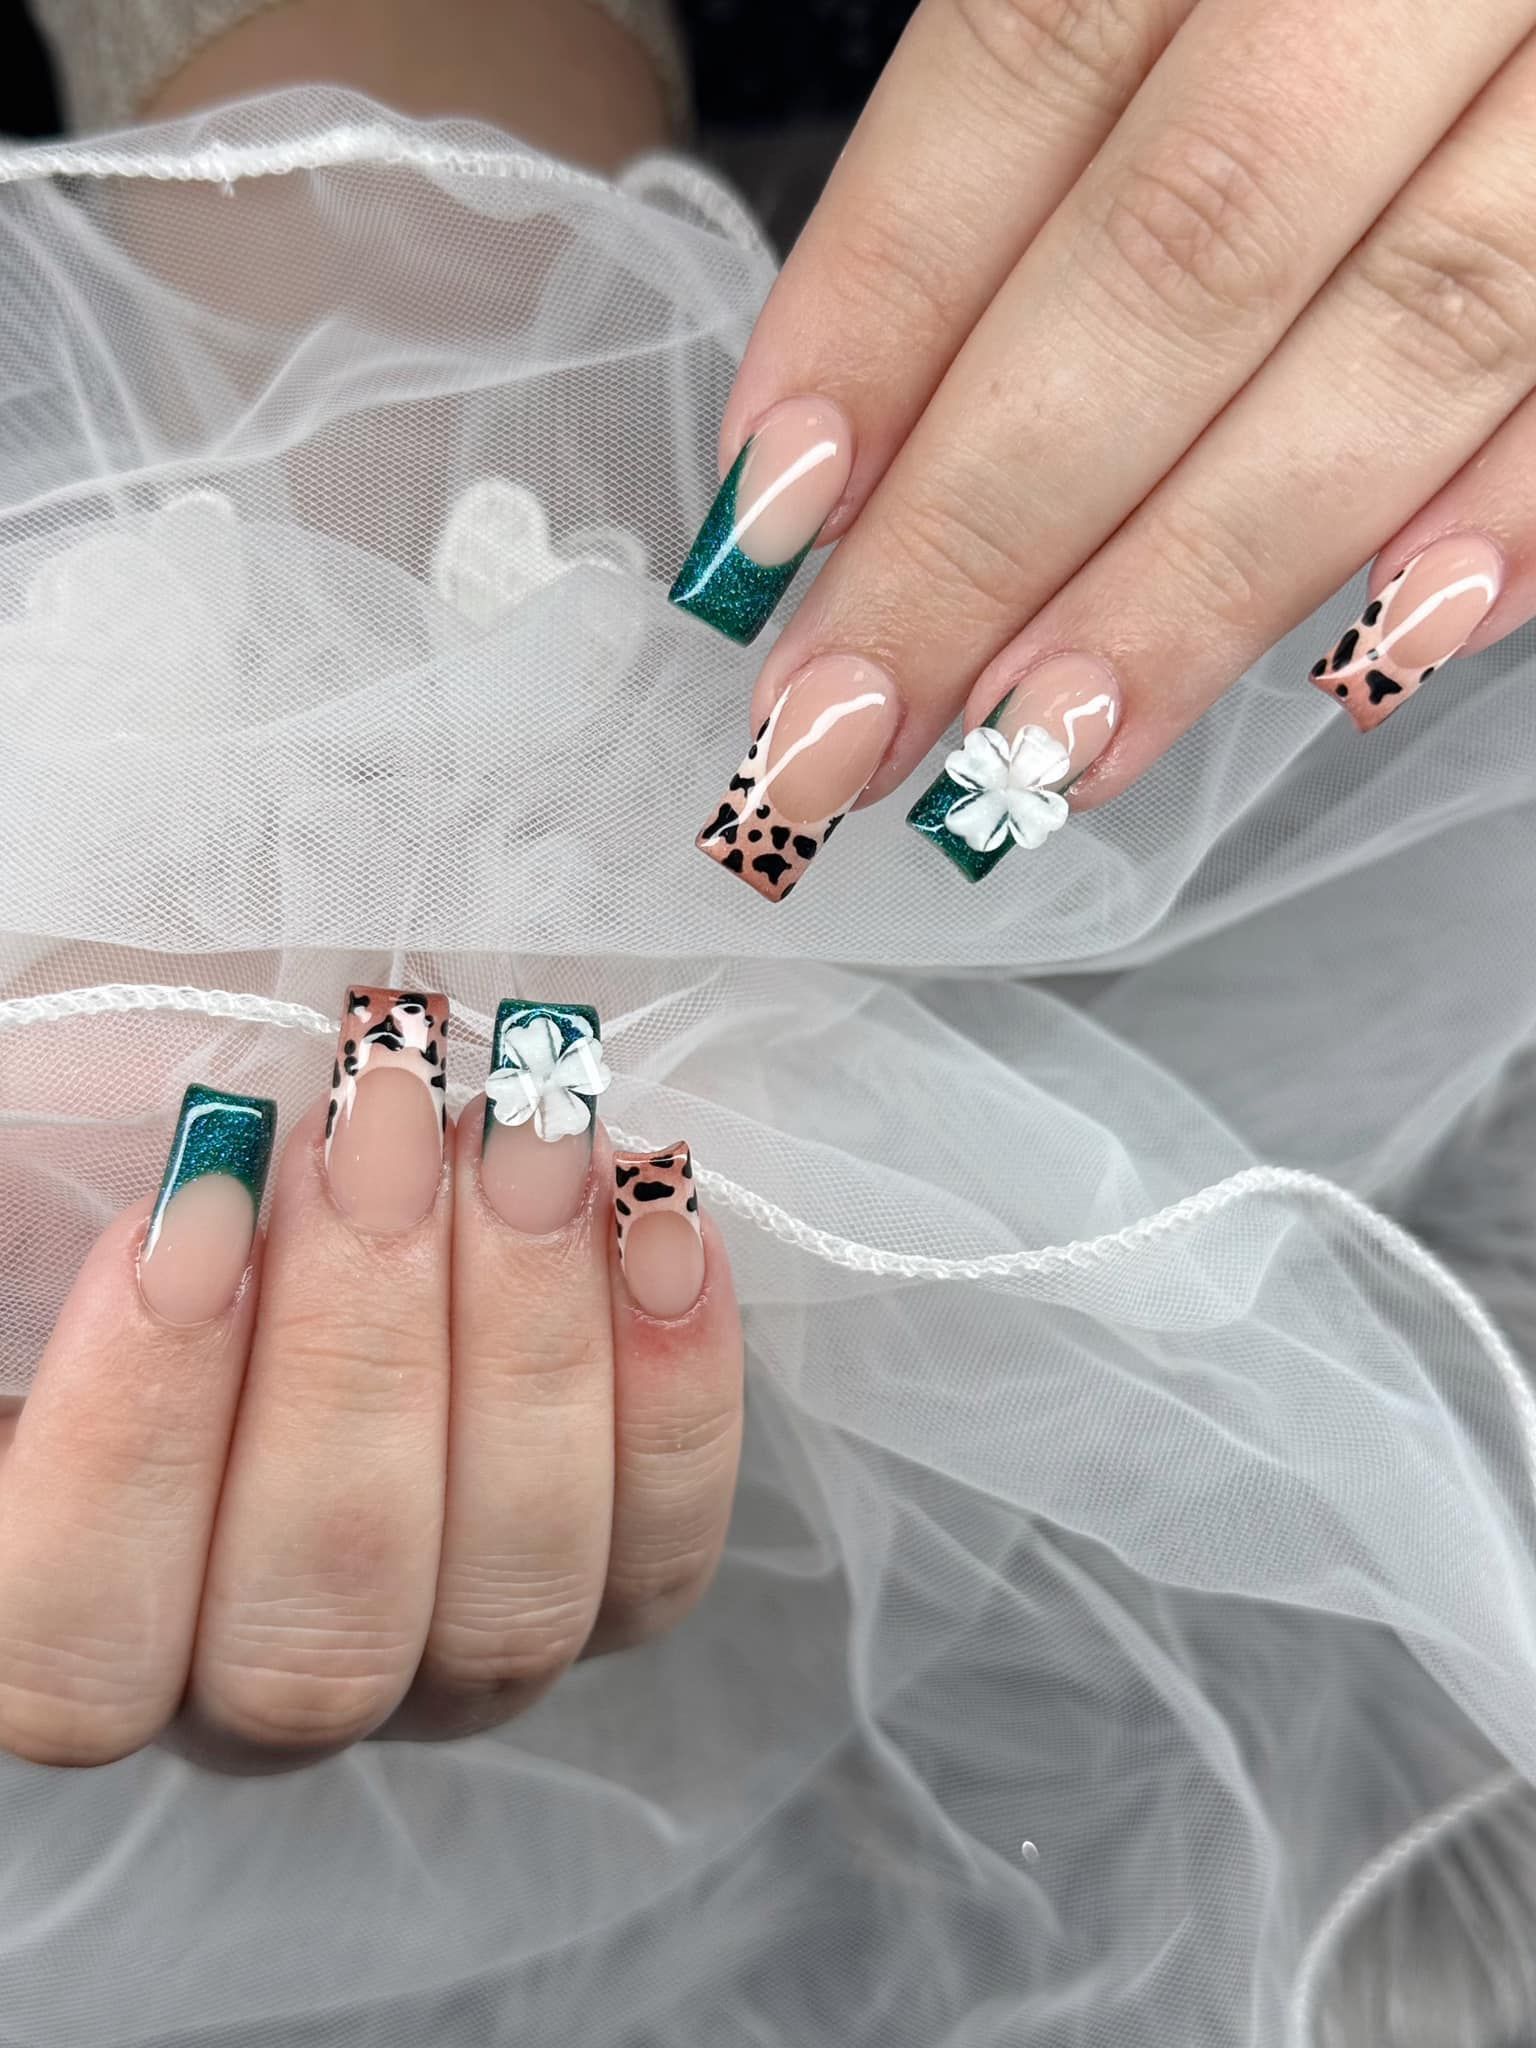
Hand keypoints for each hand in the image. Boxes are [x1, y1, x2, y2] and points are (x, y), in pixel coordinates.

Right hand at [0, 993, 739, 1769]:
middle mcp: (257, 1672)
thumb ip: (94, 1213)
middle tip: (382, 1125)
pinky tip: (663, 1222)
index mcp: (80, 1604)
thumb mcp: (81, 1143)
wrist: (361, 1131)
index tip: (187, 1217)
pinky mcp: (606, 1587)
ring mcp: (449, 1648)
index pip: (69, 1642)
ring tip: (530, 1138)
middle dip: (357, 1356)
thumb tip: (171, 1198)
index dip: (135, 1442)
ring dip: (529, 1347)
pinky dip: (674, 1391)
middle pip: (312, 1636)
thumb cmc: (180, 1150)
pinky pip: (657, 1551)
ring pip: (505, 1603)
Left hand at [672, 0, 1535, 898]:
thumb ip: (1042, 112)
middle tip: (850, 728)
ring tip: (1048, 751)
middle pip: (1184, 251)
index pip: (1027, 69)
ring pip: (1409, 326)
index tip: (760, 527)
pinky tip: (1385, 645)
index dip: (883, 308)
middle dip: (993, 526)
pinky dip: (1517, 501)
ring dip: (1207, 574)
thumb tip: (863, 427)